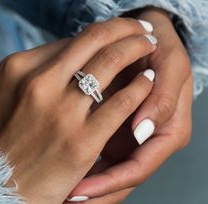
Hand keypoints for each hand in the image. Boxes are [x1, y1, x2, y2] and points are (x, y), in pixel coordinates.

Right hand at [0, 17, 156, 202]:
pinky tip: (149, 80)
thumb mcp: (12, 95)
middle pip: (94, 39)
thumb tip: (74, 52)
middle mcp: (38, 84)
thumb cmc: (8, 137)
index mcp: (18, 68)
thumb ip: (41, 70)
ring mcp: (60, 111)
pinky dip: (140, 86)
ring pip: (111, 62)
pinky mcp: (82, 140)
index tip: (115, 31)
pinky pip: (122, 102)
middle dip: (125, 27)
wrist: (1, 186)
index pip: (72, 39)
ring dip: (137, 48)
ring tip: (149, 45)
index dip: (100, 32)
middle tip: (142, 26)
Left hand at [67, 8, 192, 202]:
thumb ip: (162, 100)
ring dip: (82, 180)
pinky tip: (61, 164)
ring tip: (55, 192)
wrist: (149, 40)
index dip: (109, 183)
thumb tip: (141, 133)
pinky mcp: (116, 123)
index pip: (136, 169)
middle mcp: (145, 139)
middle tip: (61, 201)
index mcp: (167, 133)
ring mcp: (129, 133)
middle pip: (118, 179)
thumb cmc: (161, 52)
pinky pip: (98, 149)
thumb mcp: (171, 69)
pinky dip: (82, 159)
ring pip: (105, 168)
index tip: (77, 192)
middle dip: (91, 193)